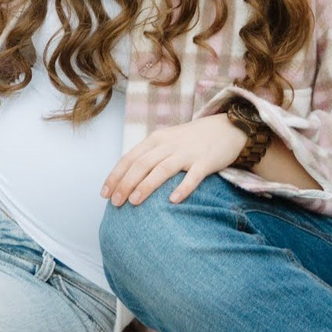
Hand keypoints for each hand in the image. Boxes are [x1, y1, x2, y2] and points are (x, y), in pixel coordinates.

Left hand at [103, 112, 249, 208]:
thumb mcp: (167, 142)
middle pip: (142, 164)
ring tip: (134, 202)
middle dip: (125, 184)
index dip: (115, 176)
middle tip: (115, 203)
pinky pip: (193, 176)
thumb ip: (149, 156)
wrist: (226, 127)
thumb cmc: (191, 140)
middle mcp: (168, 145)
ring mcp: (187, 153)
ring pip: (162, 169)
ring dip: (146, 186)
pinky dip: (182, 188)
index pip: (129, 158)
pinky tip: (173, 200)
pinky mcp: (205, 161)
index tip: (104, 194)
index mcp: (156, 140)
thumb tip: (127, 179)